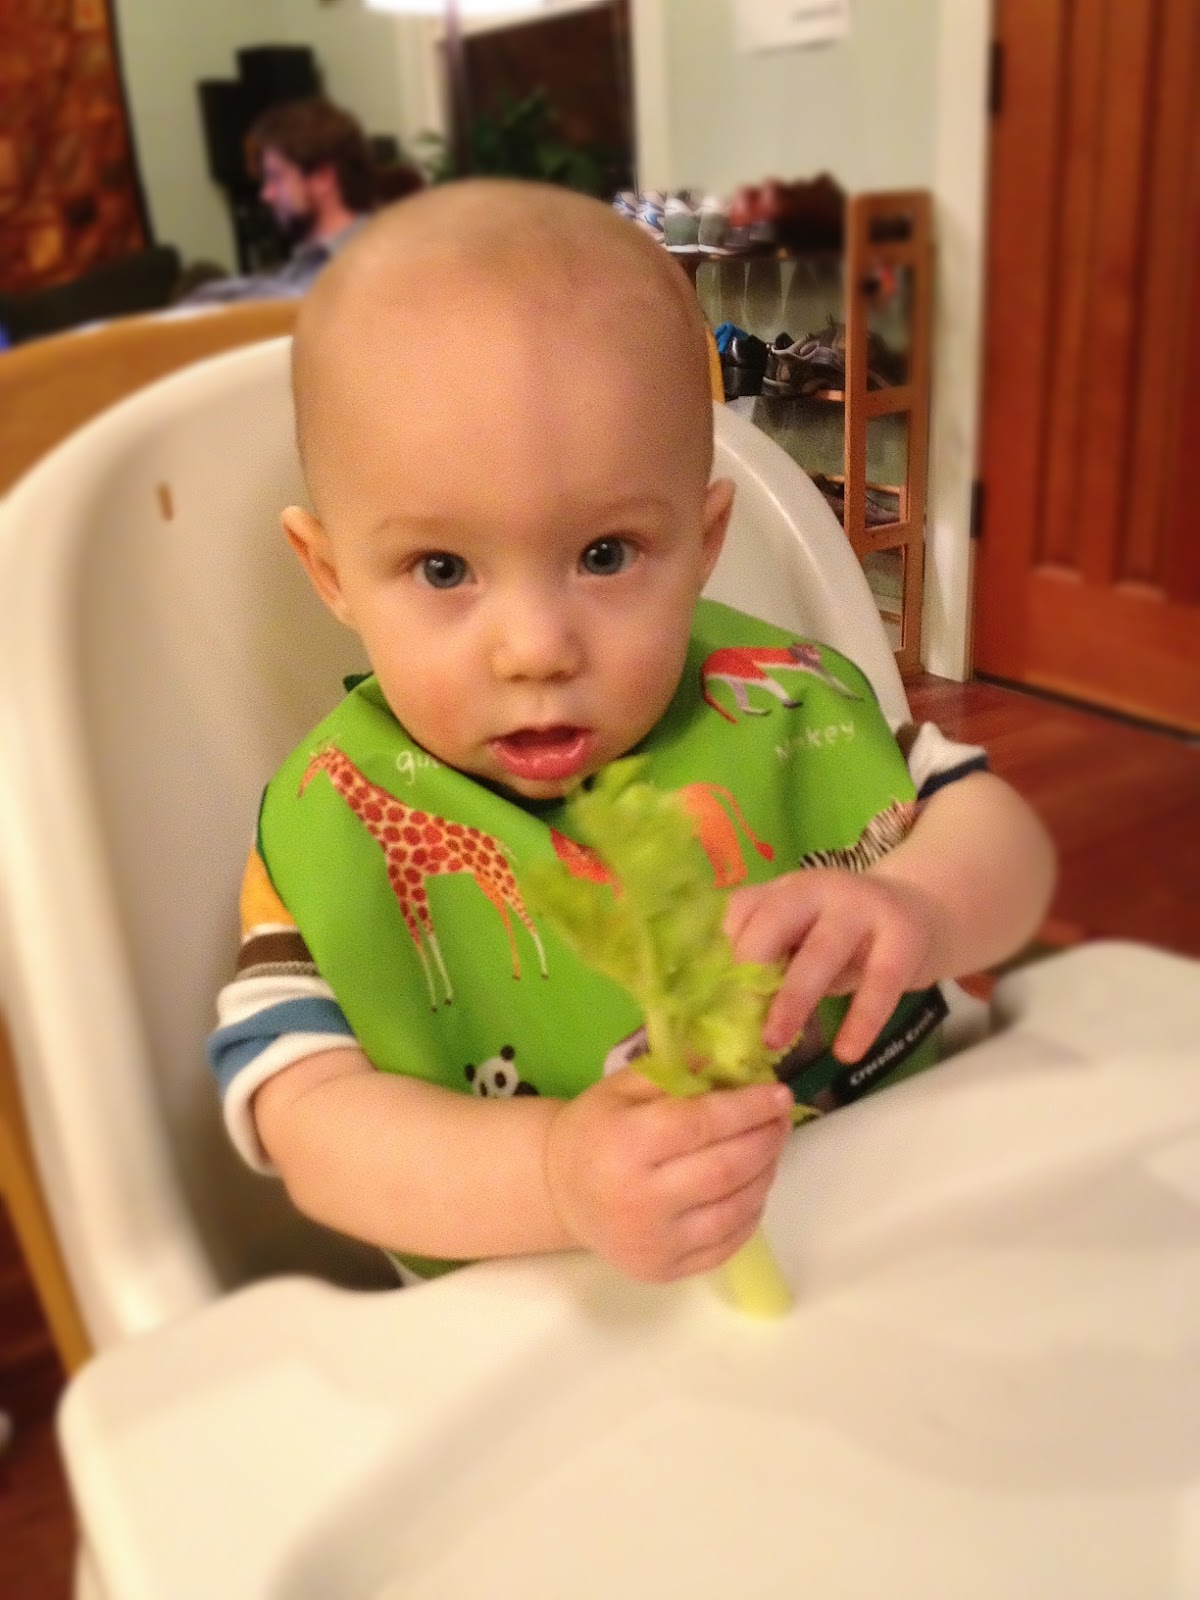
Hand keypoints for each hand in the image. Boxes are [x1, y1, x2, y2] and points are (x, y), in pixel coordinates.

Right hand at [543, 1069, 793, 1282]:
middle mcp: (640, 1199)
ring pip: (735, 1208)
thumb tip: (735, 1062)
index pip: (702, 1125)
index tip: (779, 1093)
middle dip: (765, 1139)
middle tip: (781, 1119)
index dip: (749, 1108)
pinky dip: (751, 1209)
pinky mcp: (666, 1270)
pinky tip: (753, 1184)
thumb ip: (677, 1072)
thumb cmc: (596, 1129)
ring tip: (771, 1147)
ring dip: (766, 1173)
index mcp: (625, 1145)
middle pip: (726, 1168)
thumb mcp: (623, 1087)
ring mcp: (655, 1241)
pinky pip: (729, 1243)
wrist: (560, 1191)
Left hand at [724, 867, 942, 1062]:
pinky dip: (861, 1020)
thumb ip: (768, 965)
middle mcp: (818, 888)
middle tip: (733, 1024)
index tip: (706, 1005)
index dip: (718, 958)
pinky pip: (879, 982)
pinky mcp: (904, 936)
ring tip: (775, 1041)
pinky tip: (846, 1052)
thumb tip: (719, 1023)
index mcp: (783, 889)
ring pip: (820, 952)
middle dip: (748, 973)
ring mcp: (862, 907)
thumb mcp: (803, 939)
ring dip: (793, 999)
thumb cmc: (845, 938)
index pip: (737, 913)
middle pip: (772, 922)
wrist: (925, 911)